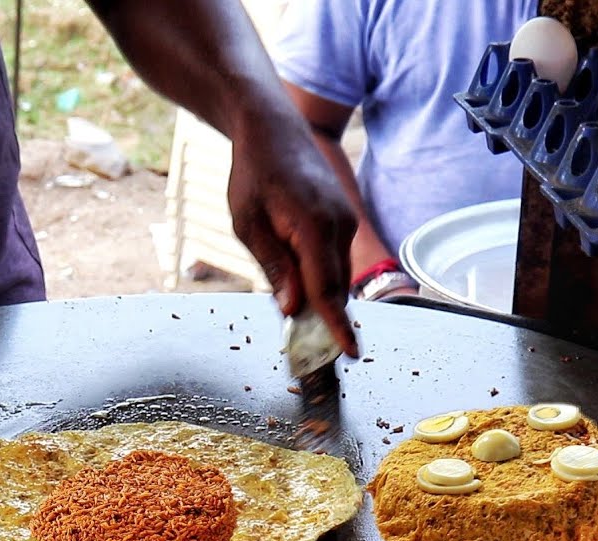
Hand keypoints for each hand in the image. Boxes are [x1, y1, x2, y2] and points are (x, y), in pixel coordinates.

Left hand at [227, 112, 358, 356]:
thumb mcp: (249, 225)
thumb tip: (292, 308)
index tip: (349, 353)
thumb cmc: (253, 175)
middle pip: (334, 286)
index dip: (336, 325)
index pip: (326, 289)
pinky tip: (299, 284)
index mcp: (314, 227)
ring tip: (297, 320)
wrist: (273, 130)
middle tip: (308, 352)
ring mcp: (346, 220)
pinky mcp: (343, 218)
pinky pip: (334, 258)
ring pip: (335, 273)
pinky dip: (321, 276)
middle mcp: (340, 224)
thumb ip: (274, 268)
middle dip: (325, 320)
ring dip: (320, 297)